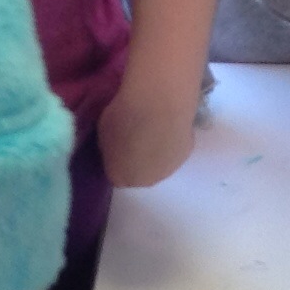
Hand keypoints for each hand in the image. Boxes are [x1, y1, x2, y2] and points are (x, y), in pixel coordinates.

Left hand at [98, 72, 199, 186]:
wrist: (158, 107)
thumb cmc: (124, 117)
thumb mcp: (104, 131)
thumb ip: (110, 145)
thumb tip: (117, 146)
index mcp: (119, 176)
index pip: (115, 173)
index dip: (115, 157)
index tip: (117, 142)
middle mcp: (144, 181)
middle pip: (139, 172)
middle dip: (136, 158)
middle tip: (135, 135)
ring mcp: (167, 170)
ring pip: (158, 163)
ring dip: (155, 150)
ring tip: (153, 127)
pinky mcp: (185, 155)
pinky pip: (173, 149)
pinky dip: (170, 139)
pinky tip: (167, 123)